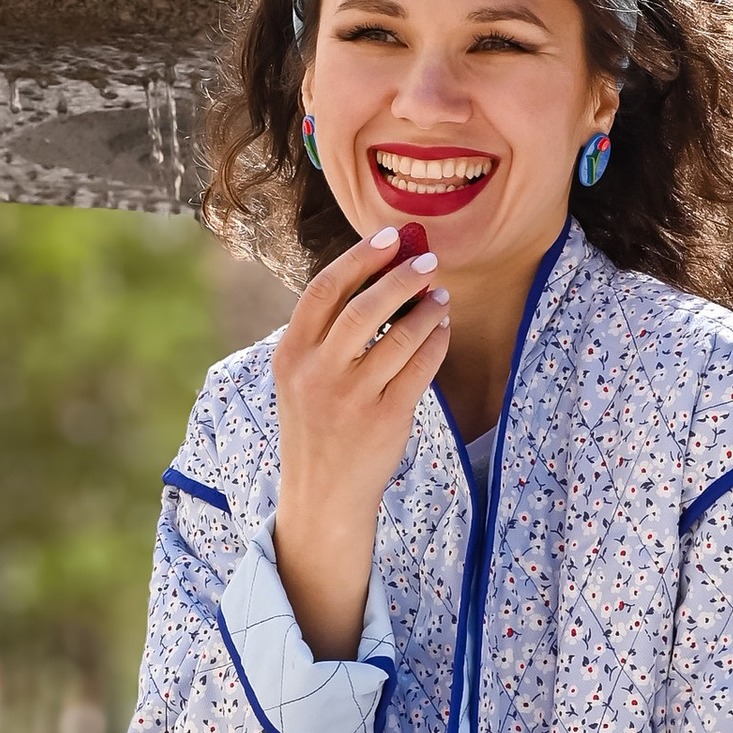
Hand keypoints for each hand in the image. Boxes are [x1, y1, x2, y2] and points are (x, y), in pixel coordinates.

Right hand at [269, 230, 450, 658]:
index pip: (325, 290)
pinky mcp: (386, 419)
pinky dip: (436, 341)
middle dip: (400, 277)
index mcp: (291, 354)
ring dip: (425, 309)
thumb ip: (329, 330)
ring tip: (440, 296)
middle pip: (364, 307)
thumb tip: (380, 269)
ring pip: (398, 336)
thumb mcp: (302, 376)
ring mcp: (352, 398)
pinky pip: (420, 368)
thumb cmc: (319, 424)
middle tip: (427, 261)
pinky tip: (441, 329)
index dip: (360, 258)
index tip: (390, 237)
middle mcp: (317, 374)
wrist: (323, 494)